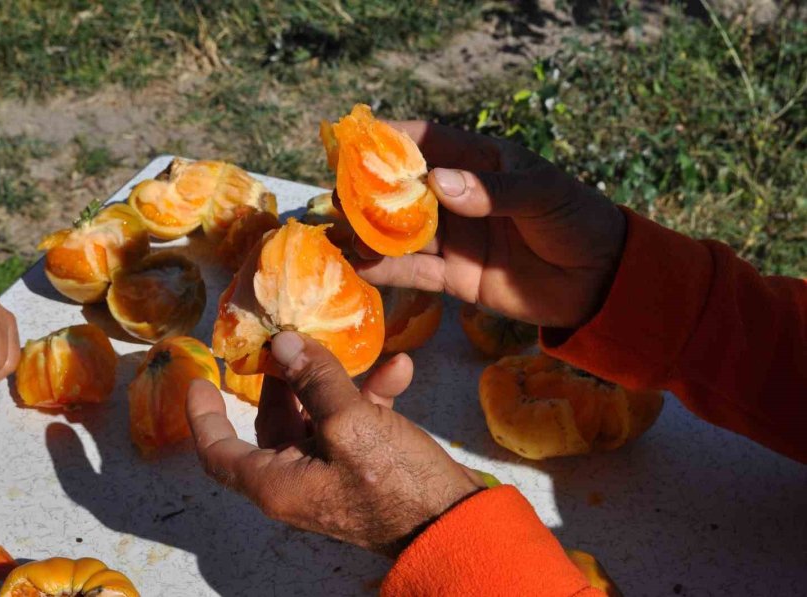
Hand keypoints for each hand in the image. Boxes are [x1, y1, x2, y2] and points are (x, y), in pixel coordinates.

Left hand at [187, 332, 485, 556]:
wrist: (454, 523)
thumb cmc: (396, 483)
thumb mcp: (352, 425)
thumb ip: (317, 381)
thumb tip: (283, 343)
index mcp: (278, 481)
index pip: (219, 452)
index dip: (205, 416)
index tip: (200, 380)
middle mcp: (297, 479)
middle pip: (271, 425)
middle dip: (279, 381)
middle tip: (285, 342)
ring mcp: (332, 474)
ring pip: (315, 418)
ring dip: (331, 382)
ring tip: (341, 348)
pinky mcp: (364, 466)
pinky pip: (354, 425)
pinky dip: (370, 397)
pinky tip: (398, 370)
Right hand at [354, 122, 626, 328]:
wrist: (601, 281)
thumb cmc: (577, 221)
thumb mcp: (543, 196)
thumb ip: (493, 191)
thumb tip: (437, 183)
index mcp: (480, 162)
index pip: (428, 142)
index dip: (391, 140)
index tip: (355, 142)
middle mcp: (458, 197)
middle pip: (404, 189)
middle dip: (369, 192)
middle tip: (336, 196)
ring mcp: (454, 238)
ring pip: (401, 232)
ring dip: (370, 233)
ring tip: (338, 235)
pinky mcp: (454, 277)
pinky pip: (415, 270)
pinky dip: (388, 269)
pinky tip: (361, 265)